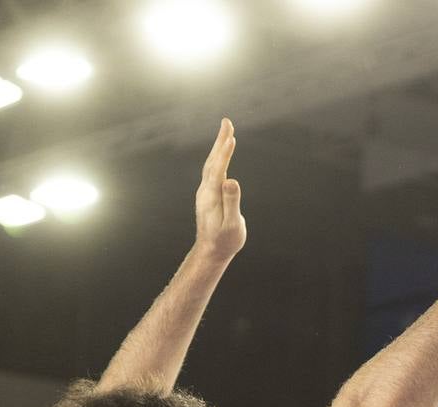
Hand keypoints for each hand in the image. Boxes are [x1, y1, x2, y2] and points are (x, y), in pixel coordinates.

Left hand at [193, 119, 245, 265]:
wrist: (210, 252)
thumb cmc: (224, 241)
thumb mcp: (231, 225)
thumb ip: (231, 202)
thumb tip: (231, 181)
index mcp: (211, 196)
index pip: (218, 170)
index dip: (225, 154)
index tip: (231, 137)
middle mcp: (205, 191)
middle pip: (213, 161)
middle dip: (220, 141)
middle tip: (227, 122)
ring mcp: (205, 192)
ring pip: (211, 164)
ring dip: (219, 146)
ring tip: (227, 130)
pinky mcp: (208, 195)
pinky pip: (213, 170)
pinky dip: (218, 157)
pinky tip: (222, 152)